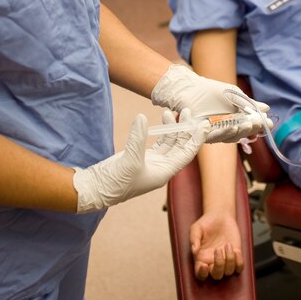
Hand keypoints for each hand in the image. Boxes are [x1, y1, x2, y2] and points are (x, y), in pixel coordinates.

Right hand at [73, 110, 207, 212]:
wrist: (98, 189)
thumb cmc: (116, 181)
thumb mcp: (129, 159)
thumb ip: (138, 137)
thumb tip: (141, 117)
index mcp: (165, 172)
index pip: (187, 153)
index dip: (196, 138)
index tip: (203, 124)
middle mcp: (163, 168)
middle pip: (180, 146)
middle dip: (185, 129)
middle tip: (187, 110)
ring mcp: (153, 162)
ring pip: (170, 143)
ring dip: (173, 128)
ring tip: (172, 111)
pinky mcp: (142, 158)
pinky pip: (159, 142)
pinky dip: (162, 131)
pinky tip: (162, 119)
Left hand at [151, 64, 269, 141]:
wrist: (190, 89)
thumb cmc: (211, 91)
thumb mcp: (233, 95)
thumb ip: (248, 103)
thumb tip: (266, 108)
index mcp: (234, 120)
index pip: (248, 126)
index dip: (258, 126)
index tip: (269, 123)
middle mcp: (226, 128)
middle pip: (241, 134)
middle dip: (250, 129)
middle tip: (257, 123)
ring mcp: (215, 132)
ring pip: (230, 137)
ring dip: (239, 132)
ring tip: (247, 124)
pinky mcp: (203, 135)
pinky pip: (215, 137)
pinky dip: (225, 132)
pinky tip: (233, 126)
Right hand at [190, 210, 243, 280]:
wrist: (220, 215)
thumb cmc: (206, 223)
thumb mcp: (196, 228)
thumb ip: (194, 239)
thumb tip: (194, 251)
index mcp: (202, 258)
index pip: (201, 274)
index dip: (202, 274)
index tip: (204, 266)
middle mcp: (213, 261)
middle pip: (216, 275)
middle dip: (218, 266)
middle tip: (217, 250)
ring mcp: (225, 259)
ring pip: (228, 272)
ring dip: (229, 260)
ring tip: (227, 245)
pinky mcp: (236, 254)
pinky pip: (239, 267)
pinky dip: (239, 262)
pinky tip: (236, 250)